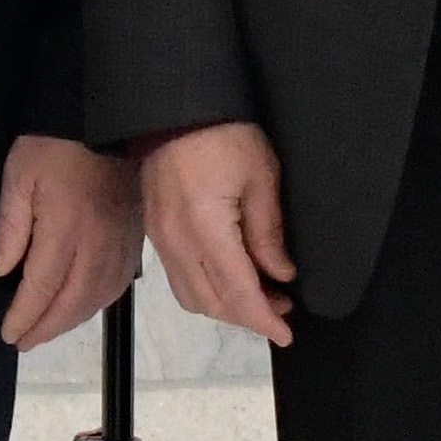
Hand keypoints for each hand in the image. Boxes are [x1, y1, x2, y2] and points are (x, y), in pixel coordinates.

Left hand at [0, 131, 140, 352]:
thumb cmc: (55, 144)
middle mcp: (96, 245)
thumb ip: (10, 226)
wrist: (109, 118)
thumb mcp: (19, 176)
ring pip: (97, 297)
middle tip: (24, 342)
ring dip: (72, 320)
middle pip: (72, 301)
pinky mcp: (134, 237)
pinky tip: (83, 306)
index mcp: (65, 230)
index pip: (42, 288)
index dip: (24, 316)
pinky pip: (118, 283)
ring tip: (48, 329)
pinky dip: (98, 303)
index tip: (8, 334)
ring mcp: (120, 242)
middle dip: (46, 327)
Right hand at [138, 119, 292, 344]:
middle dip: (249, 316)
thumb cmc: (223, 134)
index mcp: (205, 229)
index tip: (286, 334)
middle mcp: (176, 242)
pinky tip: (231, 278)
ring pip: (192, 296)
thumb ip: (269, 233)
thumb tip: (281, 275)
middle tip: (283, 309)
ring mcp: (160, 239)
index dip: (263, 319)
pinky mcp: (154, 231)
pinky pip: (179, 277)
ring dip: (227, 306)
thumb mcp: (261, 177)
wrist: (174, 106)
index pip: (237, 292)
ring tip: (261, 295)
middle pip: (212, 303)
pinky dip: (207, 289)